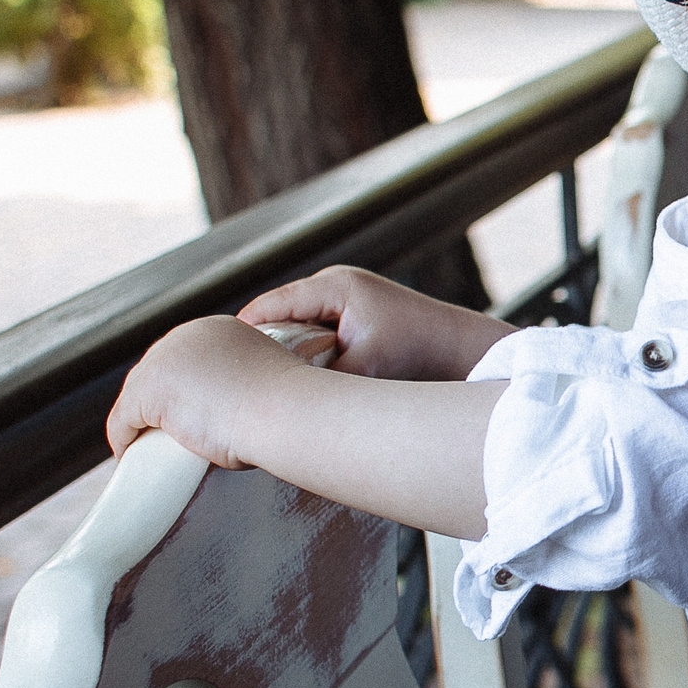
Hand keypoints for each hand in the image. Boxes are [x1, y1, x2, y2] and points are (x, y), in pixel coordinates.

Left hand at [106, 315, 304, 465]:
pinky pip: (124, 419)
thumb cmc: (288, 408)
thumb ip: (241, 385)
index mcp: (218, 330)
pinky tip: (132, 457)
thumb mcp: (262, 382)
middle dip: (156, 406)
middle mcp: (187, 336)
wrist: (287, 412)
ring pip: (137, 397)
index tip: (184, 418)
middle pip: (156, 375)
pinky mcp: (149, 388)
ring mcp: (164, 358)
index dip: (179, 392)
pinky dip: (124, 440)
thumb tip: (228, 412)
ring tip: (150, 452)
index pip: (184, 361)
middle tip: (164, 441)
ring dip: (140, 424)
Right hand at [237, 265, 512, 380]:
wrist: (468, 353)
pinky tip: (300, 380)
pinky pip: (319, 332)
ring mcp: (351, 298)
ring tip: (261, 383)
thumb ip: (319, 382)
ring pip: (298, 325)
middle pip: (279, 315)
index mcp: (334, 285)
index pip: (267, 307)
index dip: (242, 337)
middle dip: (260, 346)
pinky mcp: (361, 316)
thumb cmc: (420, 355)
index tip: (219, 368)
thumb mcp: (362, 370)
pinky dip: (307, 353)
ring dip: (285, 351)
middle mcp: (339, 284)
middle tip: (235, 380)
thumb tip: (282, 403)